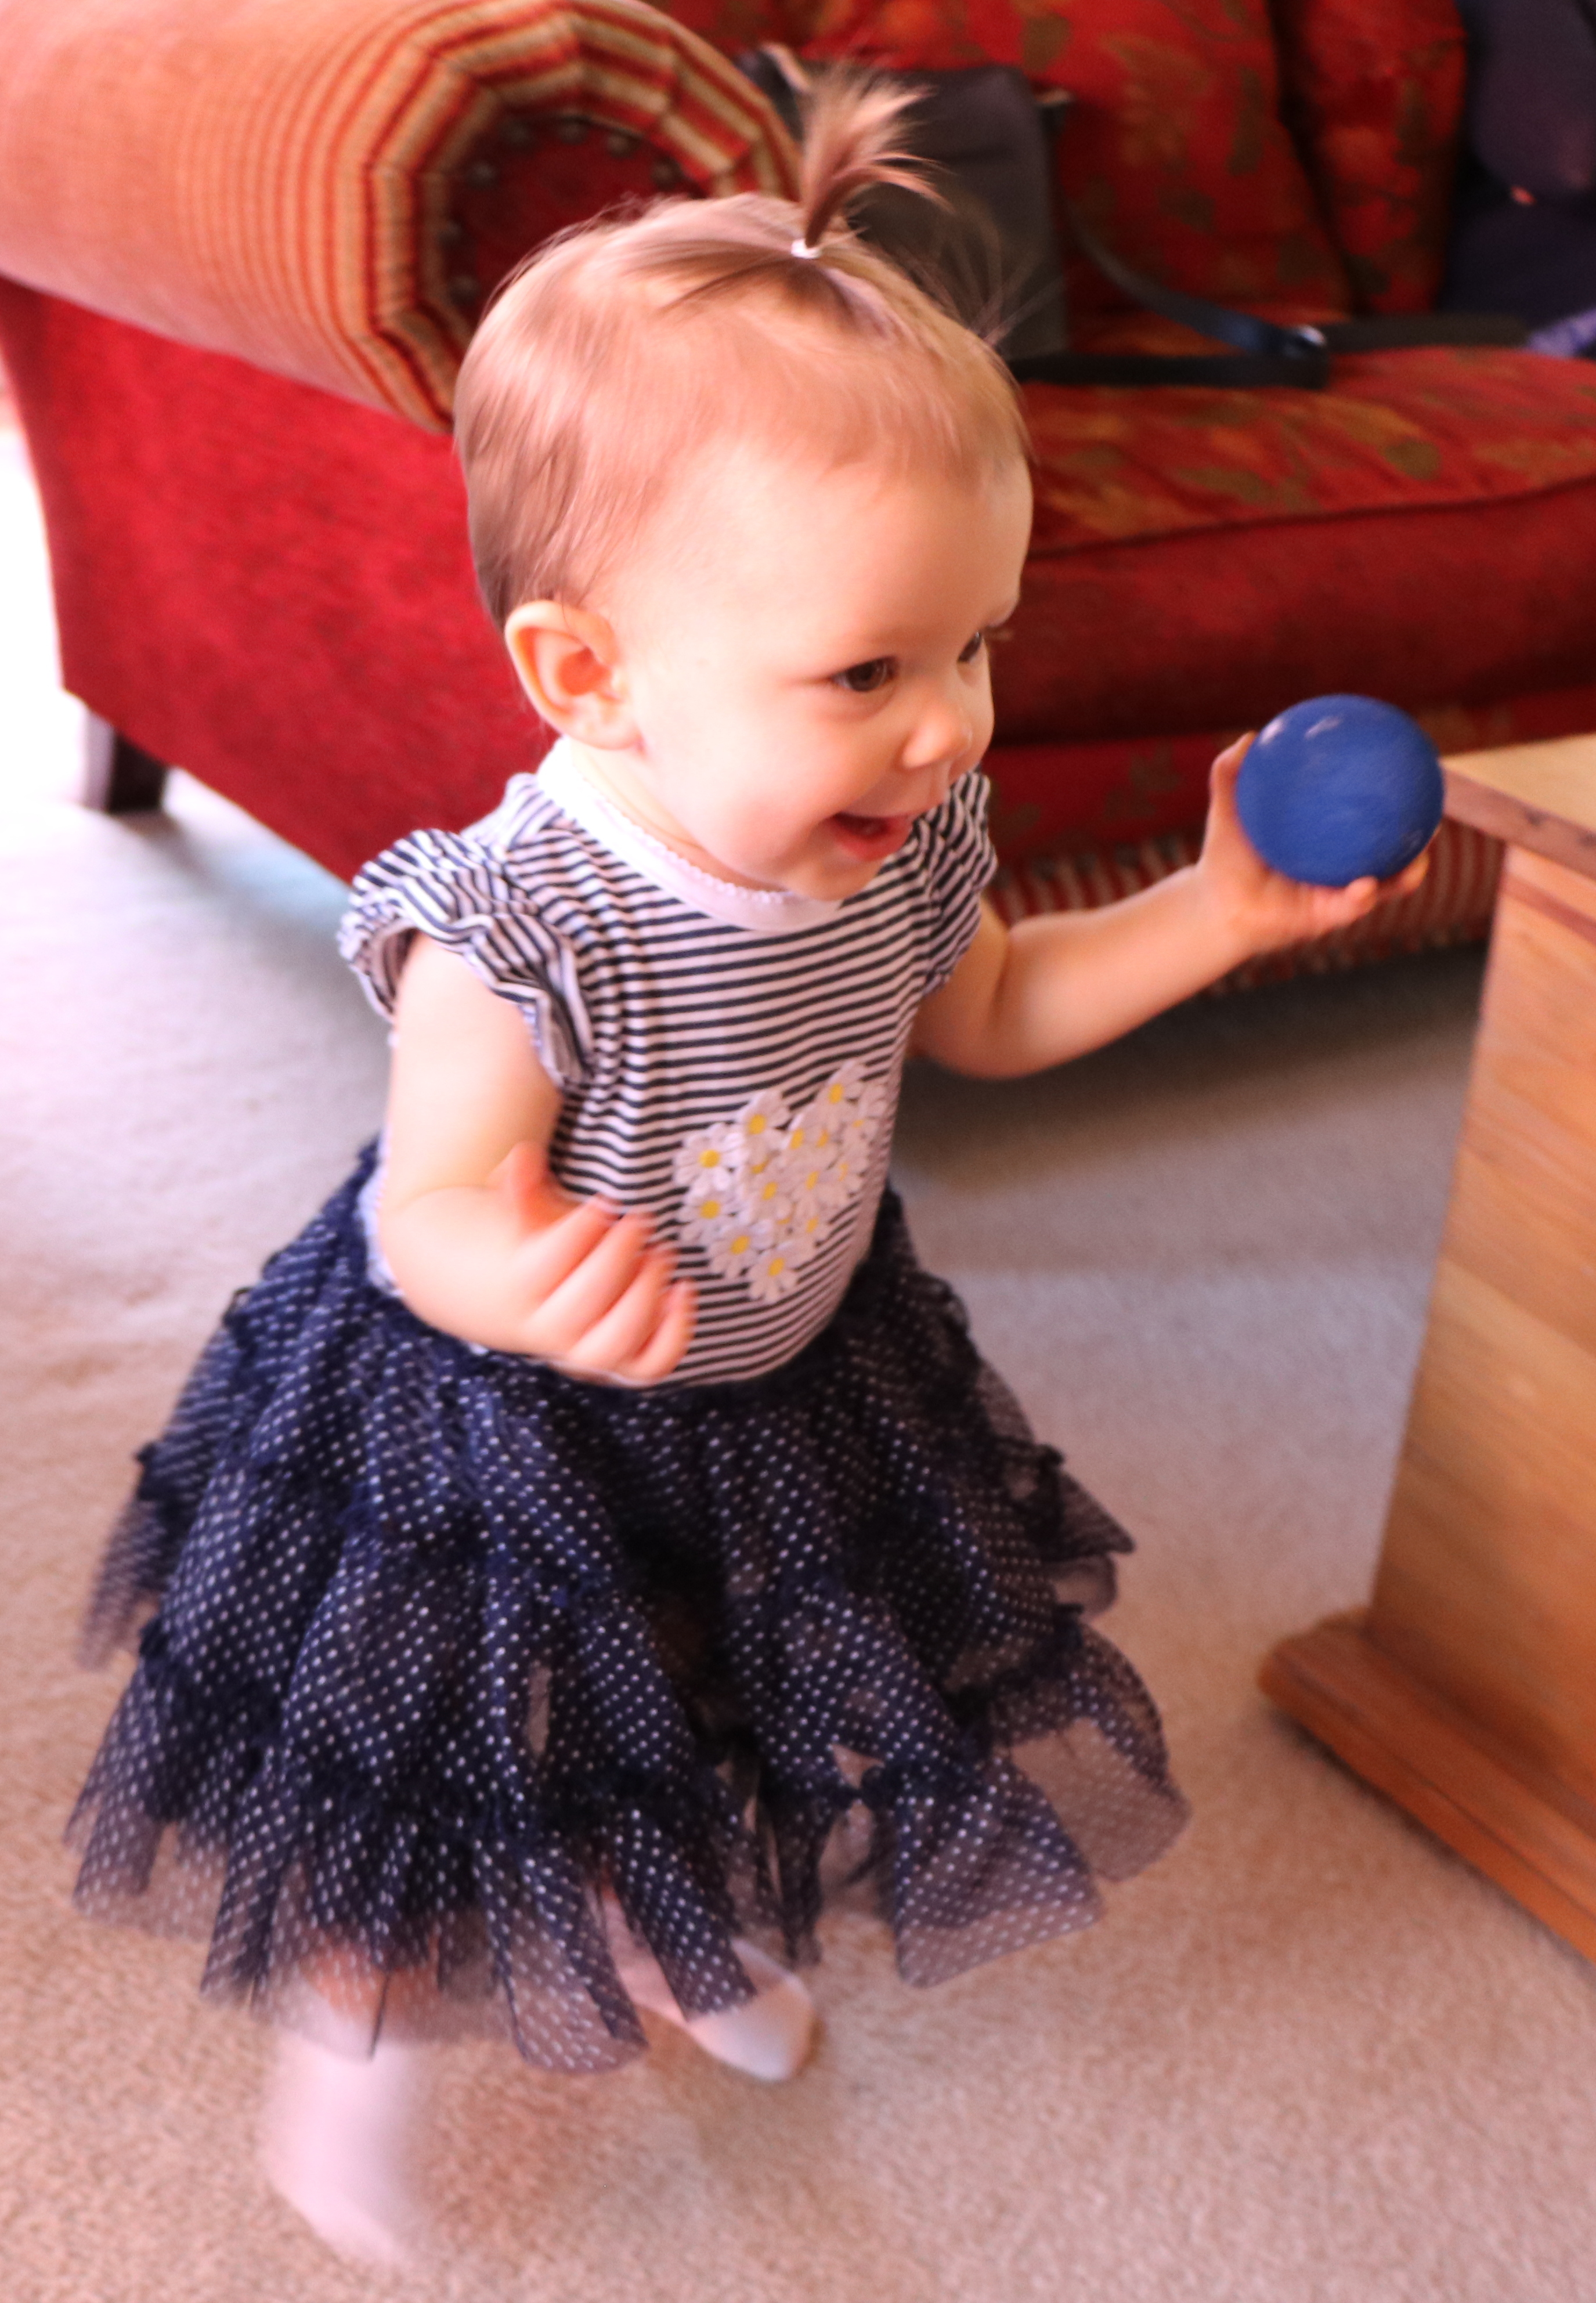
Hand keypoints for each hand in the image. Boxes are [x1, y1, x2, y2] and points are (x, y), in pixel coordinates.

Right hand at [488, 1141, 696, 1383]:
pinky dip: (674, 1333)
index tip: (603, 1204)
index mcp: (523, 1290)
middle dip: (614, 1260)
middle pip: (578, 1308)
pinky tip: (683, 1289)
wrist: (536, 1302)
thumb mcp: (531, 1217)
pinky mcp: (625, 1363)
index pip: (542, 1270)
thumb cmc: (542, 1248)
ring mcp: (589, 1352)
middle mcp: (552, 1330)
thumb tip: (523, 1154)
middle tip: (639, 1222)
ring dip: (643, 1298)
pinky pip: (651, 1365)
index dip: (576, 1234)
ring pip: (612, 1345)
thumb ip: (526, 1188)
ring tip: (661, 1254)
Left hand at [1195, 734, 1431, 959]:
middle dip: (1417, 838)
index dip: (1392, 803)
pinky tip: (1365, 885)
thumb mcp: (1228, 812)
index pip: (1367, 821)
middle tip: (1434, 816)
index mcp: (1328, 844)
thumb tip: (1250, 736)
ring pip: (1384, 886)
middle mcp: (1339, 869)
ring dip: (1406, 875)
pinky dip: (1361, 896)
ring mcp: (1336, 895)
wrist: (1214, 906)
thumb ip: (1233, 774)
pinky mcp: (1325, 919)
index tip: (1413, 777)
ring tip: (1419, 859)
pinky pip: (1350, 908)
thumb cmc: (1225, 858)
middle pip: (1390, 852)